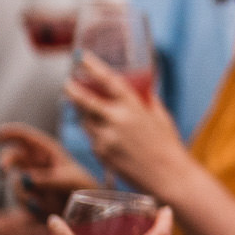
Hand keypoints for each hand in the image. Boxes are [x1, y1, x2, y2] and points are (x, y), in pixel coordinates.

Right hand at [0, 125, 97, 217]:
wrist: (87, 211)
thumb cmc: (82, 187)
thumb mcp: (69, 180)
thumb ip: (48, 179)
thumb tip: (26, 179)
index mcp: (48, 151)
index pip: (26, 137)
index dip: (10, 133)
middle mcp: (36, 163)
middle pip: (13, 156)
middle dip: (5, 162)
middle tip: (3, 172)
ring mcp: (31, 179)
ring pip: (16, 182)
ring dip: (26, 192)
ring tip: (46, 201)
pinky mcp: (29, 196)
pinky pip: (21, 199)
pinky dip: (30, 205)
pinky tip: (44, 208)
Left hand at [66, 58, 185, 191]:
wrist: (167, 177)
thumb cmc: (168, 146)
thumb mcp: (160, 116)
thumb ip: (147, 101)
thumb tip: (140, 90)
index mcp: (133, 106)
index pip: (108, 80)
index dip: (92, 66)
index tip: (81, 57)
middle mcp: (116, 120)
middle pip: (84, 100)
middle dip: (72, 91)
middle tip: (67, 84)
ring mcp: (106, 138)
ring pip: (85, 121)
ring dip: (84, 115)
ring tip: (91, 113)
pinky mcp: (101, 153)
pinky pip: (92, 138)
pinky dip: (95, 134)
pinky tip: (107, 137)